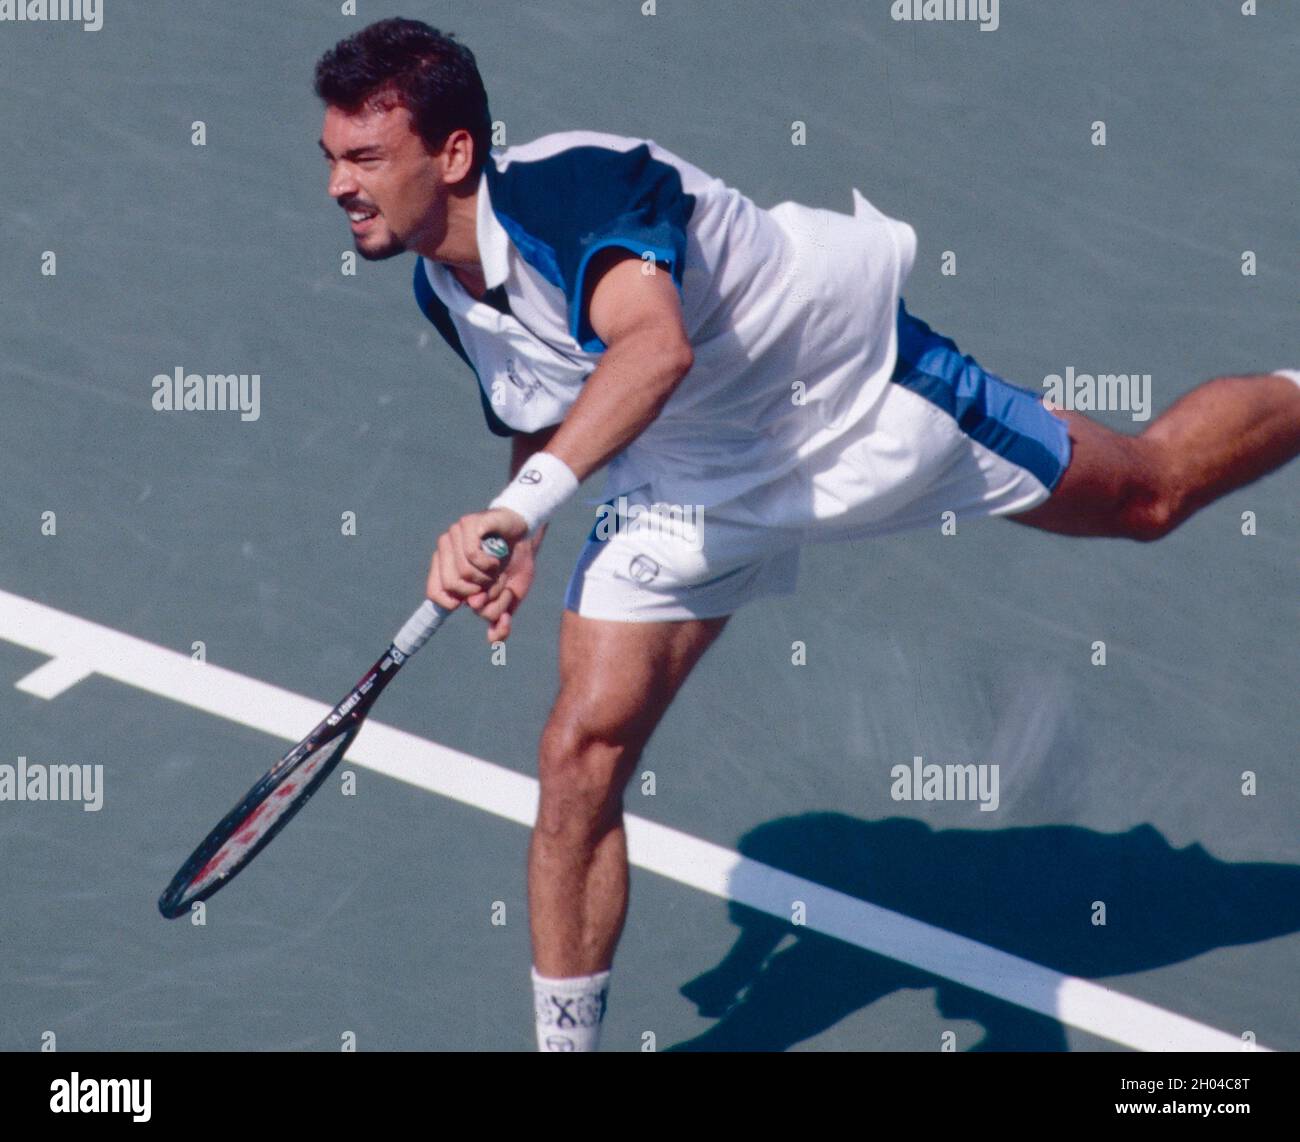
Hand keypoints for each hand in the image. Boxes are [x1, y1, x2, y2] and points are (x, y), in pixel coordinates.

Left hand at [425, 507, 529, 627]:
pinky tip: (498, 557)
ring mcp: (456, 534)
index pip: (434, 592)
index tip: (471, 602)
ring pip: (465, 572)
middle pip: (452, 585)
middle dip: (479, 592)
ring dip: (489, 577)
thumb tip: (492, 639)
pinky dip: (490, 563)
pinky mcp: (468, 524)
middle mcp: (447, 549)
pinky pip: (472, 555)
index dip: (449, 602)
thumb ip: (500, 616)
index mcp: (448, 567)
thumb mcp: (510, 596)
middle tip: (492, 584)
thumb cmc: (515, 564)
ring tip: (498, 568)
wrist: (529, 535)